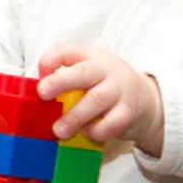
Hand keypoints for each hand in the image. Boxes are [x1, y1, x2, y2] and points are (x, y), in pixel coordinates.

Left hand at [36, 43, 165, 154]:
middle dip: (60, 82)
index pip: (67, 50)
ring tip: (59, 130)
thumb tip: (36, 96)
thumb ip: (65, 77)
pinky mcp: (128, 112)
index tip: (40, 75)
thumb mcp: (88, 72)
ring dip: (75, 116)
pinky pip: (112, 123)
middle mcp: (105, 70)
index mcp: (90, 57)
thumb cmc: (105, 85)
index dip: (50, 60)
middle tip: (42, 93)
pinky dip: (97, 130)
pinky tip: (87, 133)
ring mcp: (119, 91)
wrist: (146, 98)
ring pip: (96, 100)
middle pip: (83, 73)